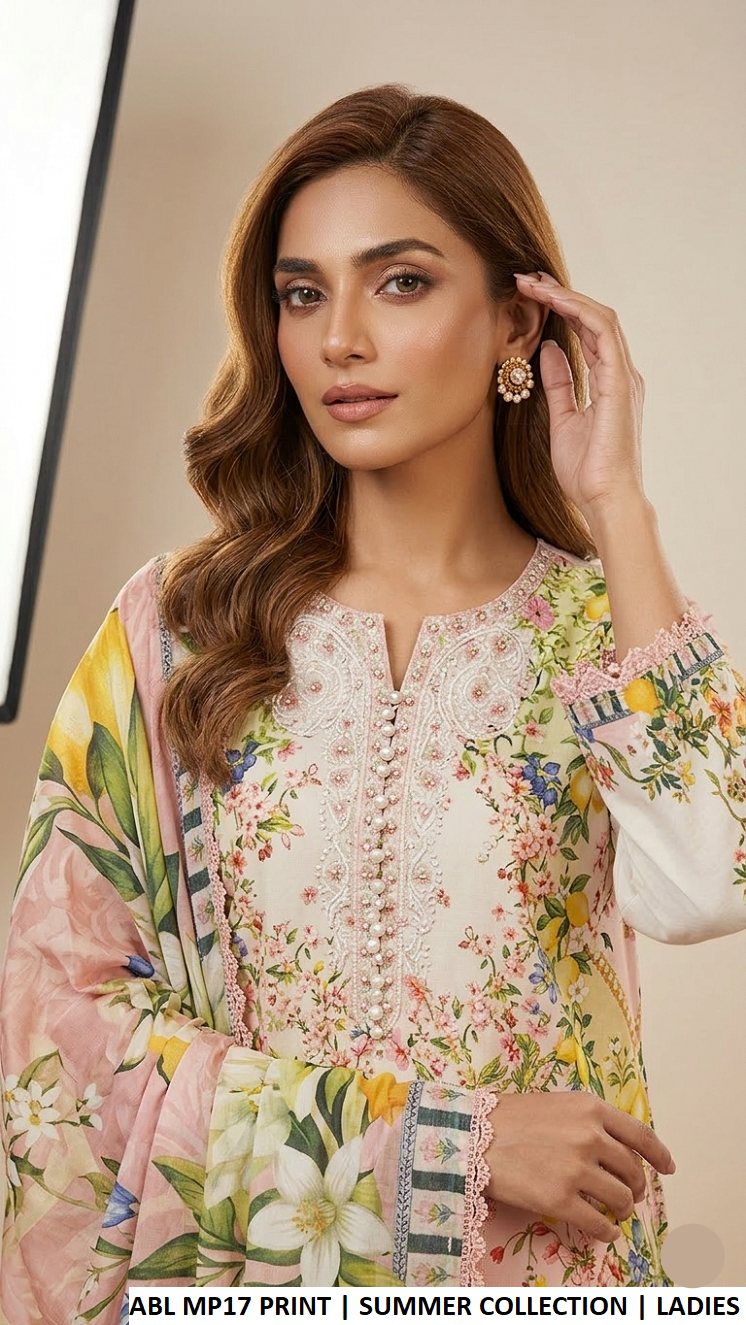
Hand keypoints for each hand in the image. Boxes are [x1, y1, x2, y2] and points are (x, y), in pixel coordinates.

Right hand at [485, 1091, 675, 1243]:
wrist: (472, 1135)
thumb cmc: (510, 1117)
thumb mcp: (557, 1104)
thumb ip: (588, 1121)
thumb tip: (615, 1148)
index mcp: (591, 1108)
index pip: (641, 1135)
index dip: (660, 1155)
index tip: (668, 1169)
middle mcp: (590, 1136)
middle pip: (632, 1170)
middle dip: (636, 1187)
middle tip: (630, 1195)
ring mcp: (576, 1168)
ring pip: (620, 1199)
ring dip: (622, 1210)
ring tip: (614, 1213)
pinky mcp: (560, 1199)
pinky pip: (599, 1223)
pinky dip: (607, 1232)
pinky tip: (604, 1232)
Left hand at [514, 272, 645, 523]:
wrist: (605, 500)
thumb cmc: (585, 471)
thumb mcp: (562, 419)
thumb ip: (560, 383)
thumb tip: (547, 351)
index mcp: (609, 383)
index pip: (586, 333)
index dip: (560, 310)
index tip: (529, 296)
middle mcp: (620, 374)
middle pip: (593, 318)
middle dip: (560, 294)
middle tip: (526, 279)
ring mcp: (623, 376)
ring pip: (598, 317)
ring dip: (565, 296)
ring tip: (533, 283)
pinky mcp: (619, 382)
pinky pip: (602, 332)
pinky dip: (577, 311)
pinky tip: (552, 301)